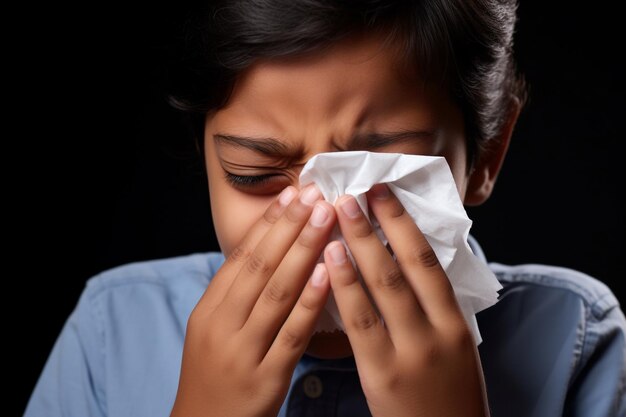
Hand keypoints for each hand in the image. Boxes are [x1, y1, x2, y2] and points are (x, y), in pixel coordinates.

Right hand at [171, 185, 335, 416]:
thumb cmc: (214, 373)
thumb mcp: (212, 329)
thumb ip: (236, 293)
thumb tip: (269, 248)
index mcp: (209, 309)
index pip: (241, 256)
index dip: (268, 222)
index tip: (292, 193)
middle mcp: (223, 325)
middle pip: (260, 266)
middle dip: (289, 226)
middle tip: (315, 194)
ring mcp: (244, 351)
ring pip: (276, 292)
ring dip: (304, 250)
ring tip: (326, 218)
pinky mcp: (266, 377)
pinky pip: (292, 332)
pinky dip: (310, 300)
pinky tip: (330, 272)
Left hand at [324, 183, 488, 416]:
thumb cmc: (447, 393)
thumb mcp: (453, 348)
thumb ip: (433, 308)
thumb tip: (410, 261)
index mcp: (456, 323)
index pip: (429, 262)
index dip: (405, 223)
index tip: (386, 192)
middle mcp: (437, 332)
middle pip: (404, 266)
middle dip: (378, 224)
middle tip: (355, 190)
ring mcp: (410, 352)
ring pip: (382, 288)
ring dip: (358, 245)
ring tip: (337, 211)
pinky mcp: (382, 373)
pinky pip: (360, 322)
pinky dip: (344, 287)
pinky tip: (328, 261)